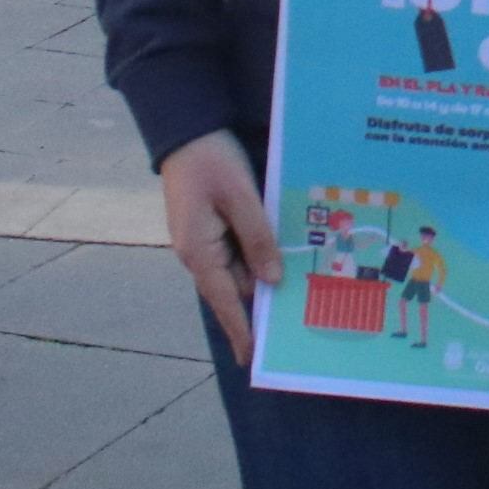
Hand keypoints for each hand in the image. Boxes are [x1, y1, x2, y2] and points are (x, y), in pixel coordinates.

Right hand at [160, 128, 281, 366]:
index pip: (224, 301)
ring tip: (301, 282)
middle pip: (235, 286)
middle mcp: (199, 252)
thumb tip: (271, 281)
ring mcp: (204, 239)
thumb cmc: (211, 161)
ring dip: (264, 271)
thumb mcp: (240, 197)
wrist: (187, 131)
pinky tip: (282, 251)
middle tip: (298, 313)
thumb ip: (257, 238)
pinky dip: (258, 252)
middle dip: (262, 298)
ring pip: (239, 267)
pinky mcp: (212, 225)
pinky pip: (238, 248)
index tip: (252, 356)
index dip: (240, 328)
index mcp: (199, 251)